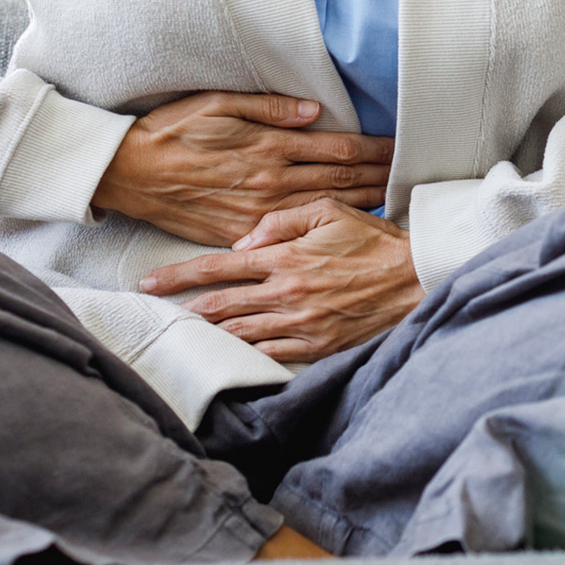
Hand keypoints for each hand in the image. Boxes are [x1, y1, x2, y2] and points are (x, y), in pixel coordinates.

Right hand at [92, 92, 392, 247]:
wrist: (129, 174)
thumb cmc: (171, 132)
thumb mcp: (217, 104)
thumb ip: (270, 108)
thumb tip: (315, 113)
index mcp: (268, 149)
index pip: (337, 151)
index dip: (373, 150)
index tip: (399, 146)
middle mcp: (270, 184)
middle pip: (340, 183)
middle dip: (378, 176)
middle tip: (410, 173)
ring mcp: (258, 213)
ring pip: (323, 210)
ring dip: (361, 202)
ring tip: (392, 198)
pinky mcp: (242, 232)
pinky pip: (294, 233)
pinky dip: (323, 228)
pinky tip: (344, 227)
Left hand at [139, 199, 422, 361]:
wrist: (414, 280)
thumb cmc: (372, 241)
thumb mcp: (328, 211)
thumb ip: (280, 221)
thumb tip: (241, 244)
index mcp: (284, 258)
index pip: (218, 268)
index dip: (178, 275)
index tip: (151, 281)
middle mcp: (286, 294)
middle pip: (219, 304)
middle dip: (180, 306)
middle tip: (150, 310)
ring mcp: (300, 325)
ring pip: (238, 333)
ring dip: (206, 333)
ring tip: (180, 333)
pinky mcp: (316, 347)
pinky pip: (268, 354)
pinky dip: (243, 353)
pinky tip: (225, 351)